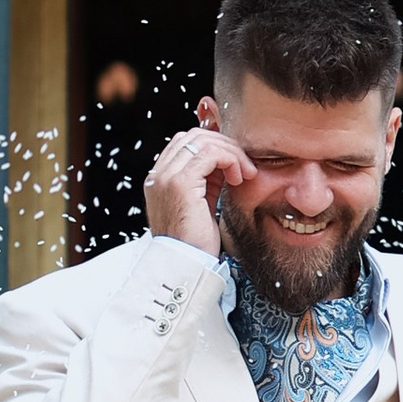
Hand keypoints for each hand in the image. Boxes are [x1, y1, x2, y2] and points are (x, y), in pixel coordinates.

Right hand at [143, 121, 249, 254]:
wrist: (186, 265)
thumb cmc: (196, 241)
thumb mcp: (201, 203)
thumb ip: (207, 179)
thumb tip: (226, 160)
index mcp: (159, 178)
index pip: (186, 142)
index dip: (214, 146)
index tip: (234, 163)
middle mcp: (158, 174)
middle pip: (193, 136)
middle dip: (225, 145)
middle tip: (244, 165)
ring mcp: (166, 177)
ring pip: (203, 141)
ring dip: (231, 152)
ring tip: (245, 173)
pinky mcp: (180, 183)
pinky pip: (210, 154)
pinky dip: (230, 160)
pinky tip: (238, 178)